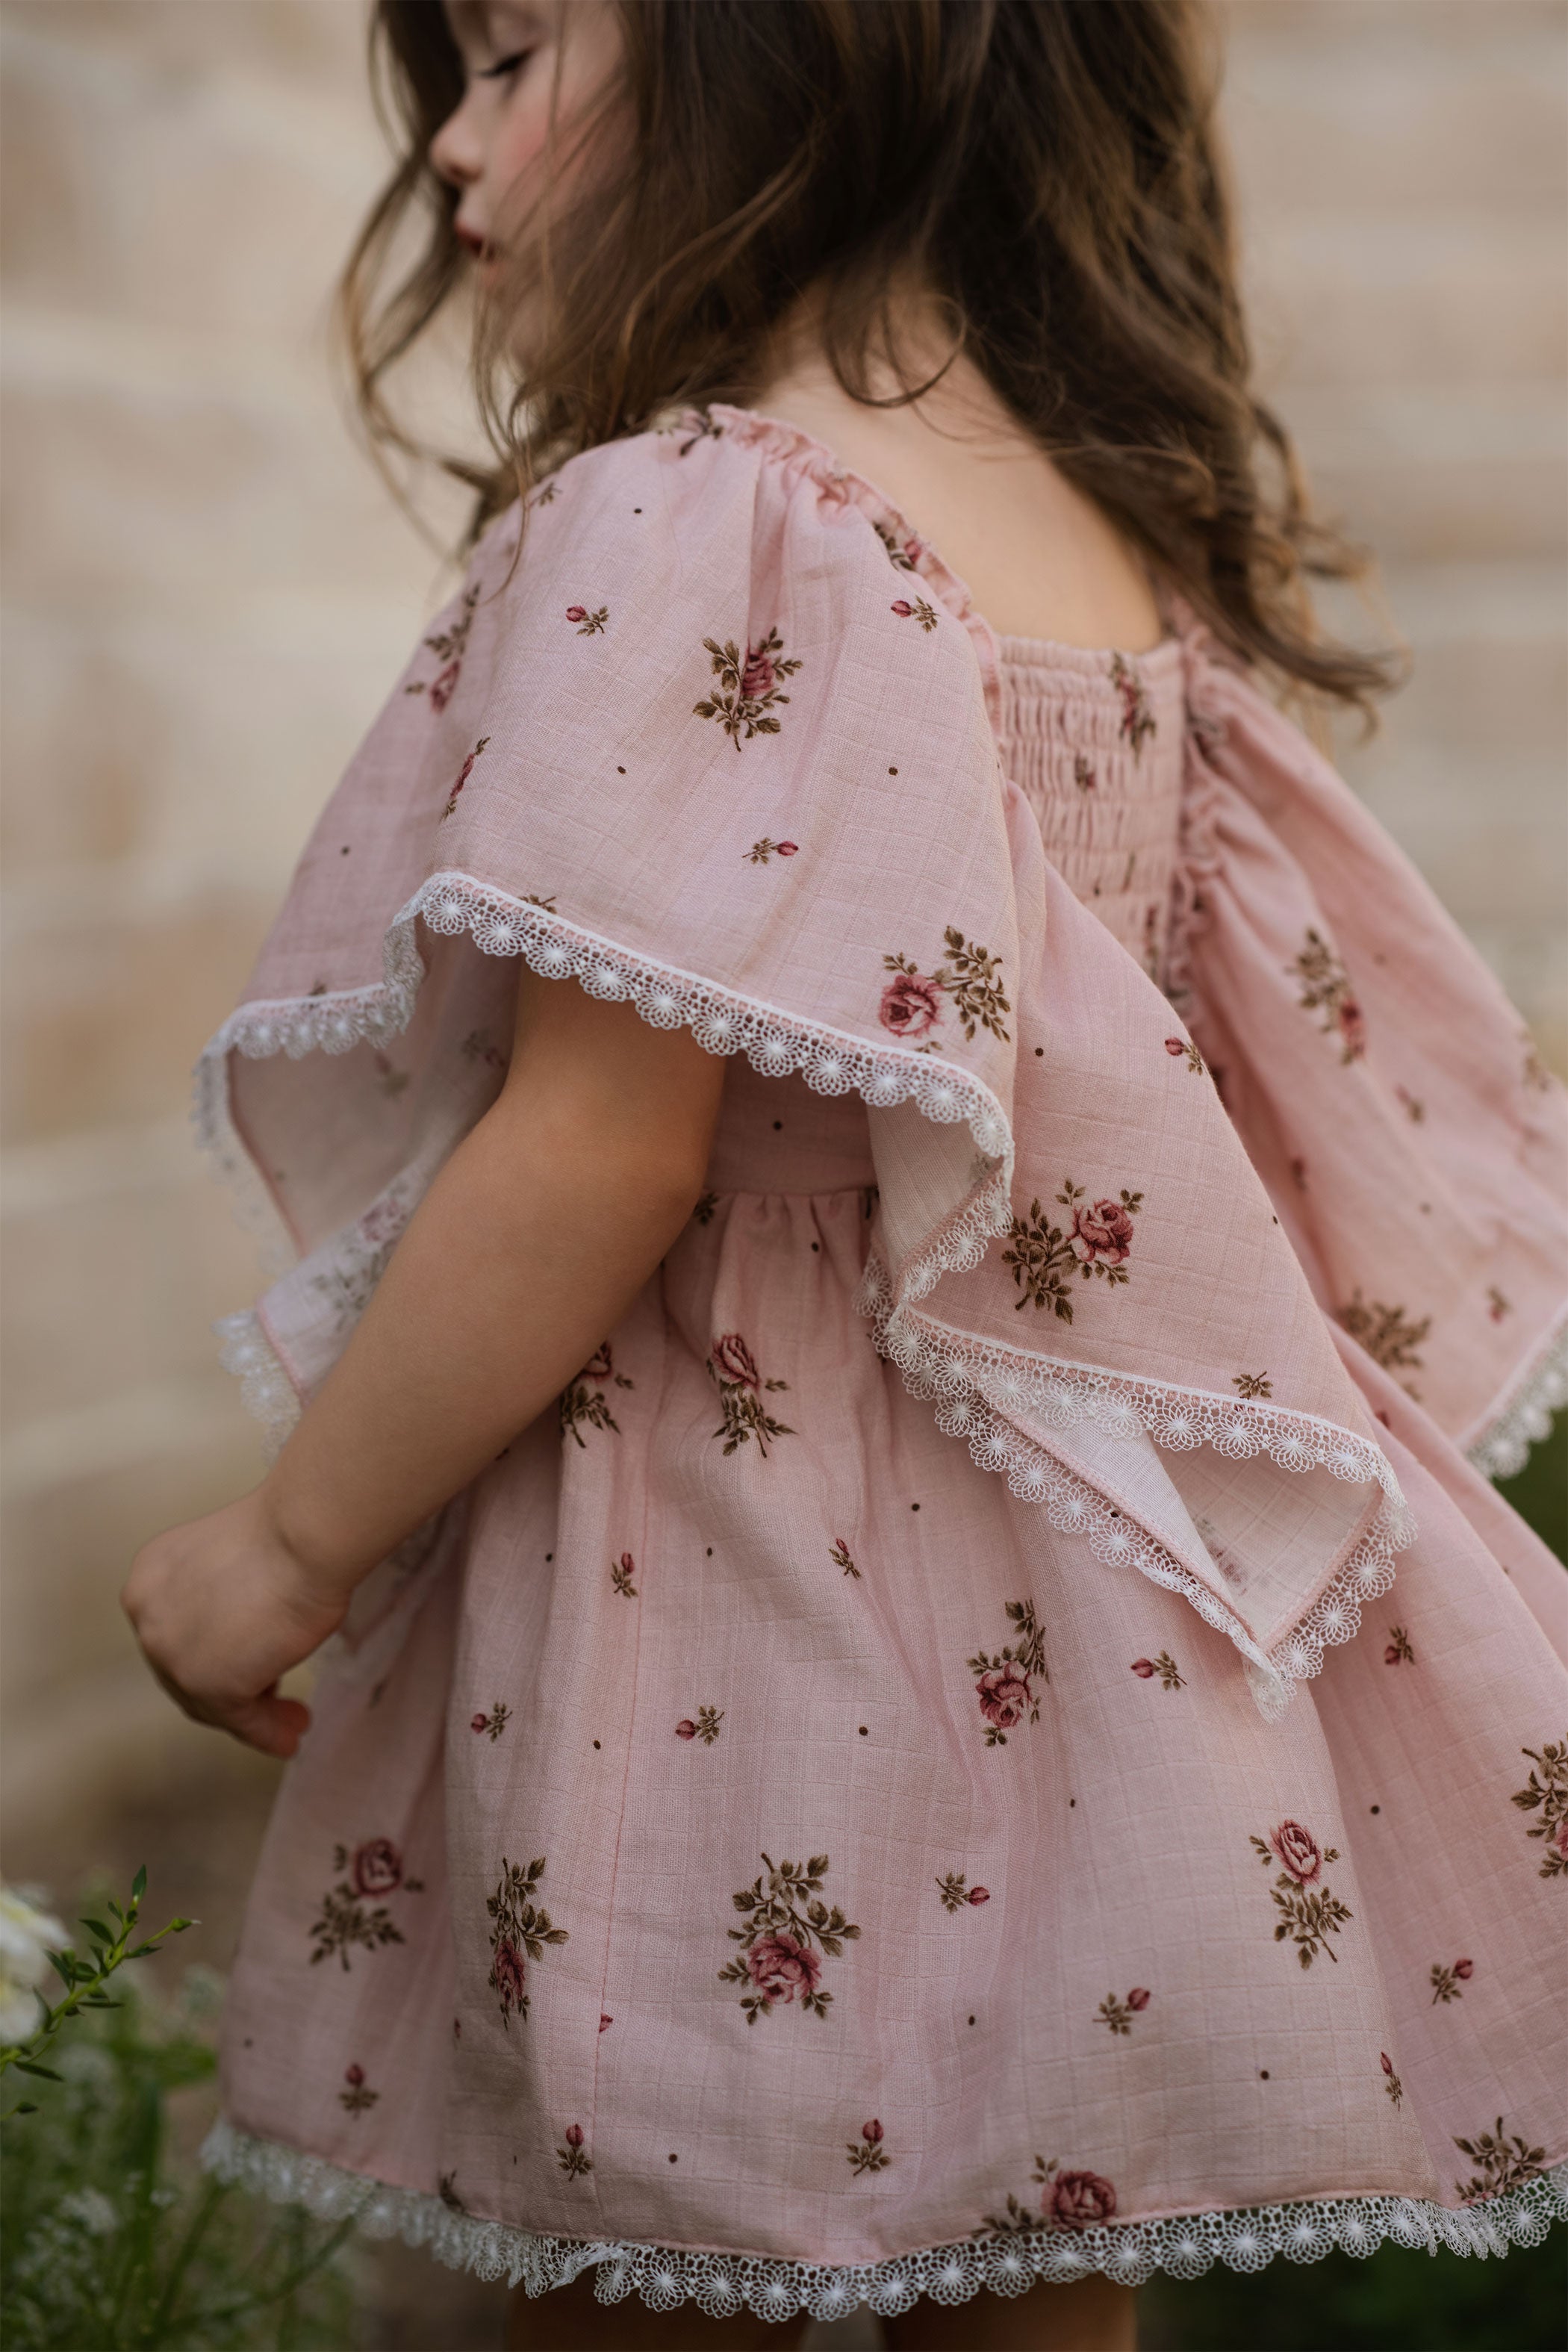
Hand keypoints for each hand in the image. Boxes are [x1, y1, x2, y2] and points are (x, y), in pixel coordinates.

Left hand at [121, 1489, 348, 1757]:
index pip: (178, 1633)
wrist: (302, 1534)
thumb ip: (224, 1598)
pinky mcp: (206, 1683)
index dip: (214, 1654)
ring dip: (251, 1717)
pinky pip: (239, 1719)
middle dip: (232, 1690)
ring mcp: (171, 1653)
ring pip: (208, 1701)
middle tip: (273, 1699)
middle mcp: (147, 1617)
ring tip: (291, 1722)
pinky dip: (265, 1733)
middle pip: (187, 1671)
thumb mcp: (236, 1563)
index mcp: (150, 1578)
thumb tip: (250, 1637)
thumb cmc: (288, 1534)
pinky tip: (288, 1737)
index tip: (250, 1667)